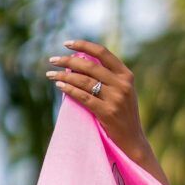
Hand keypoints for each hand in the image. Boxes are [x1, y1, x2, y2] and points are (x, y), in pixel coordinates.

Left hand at [45, 38, 154, 166]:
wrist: (132, 140)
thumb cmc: (123, 114)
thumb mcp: (122, 91)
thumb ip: (108, 76)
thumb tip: (78, 60)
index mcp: (126, 75)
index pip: (102, 53)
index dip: (83, 45)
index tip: (67, 44)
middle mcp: (122, 84)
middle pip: (90, 66)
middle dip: (68, 61)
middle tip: (53, 60)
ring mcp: (116, 99)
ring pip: (84, 80)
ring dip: (64, 75)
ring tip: (51, 74)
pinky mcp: (107, 112)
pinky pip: (83, 97)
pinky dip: (69, 89)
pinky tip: (59, 85)